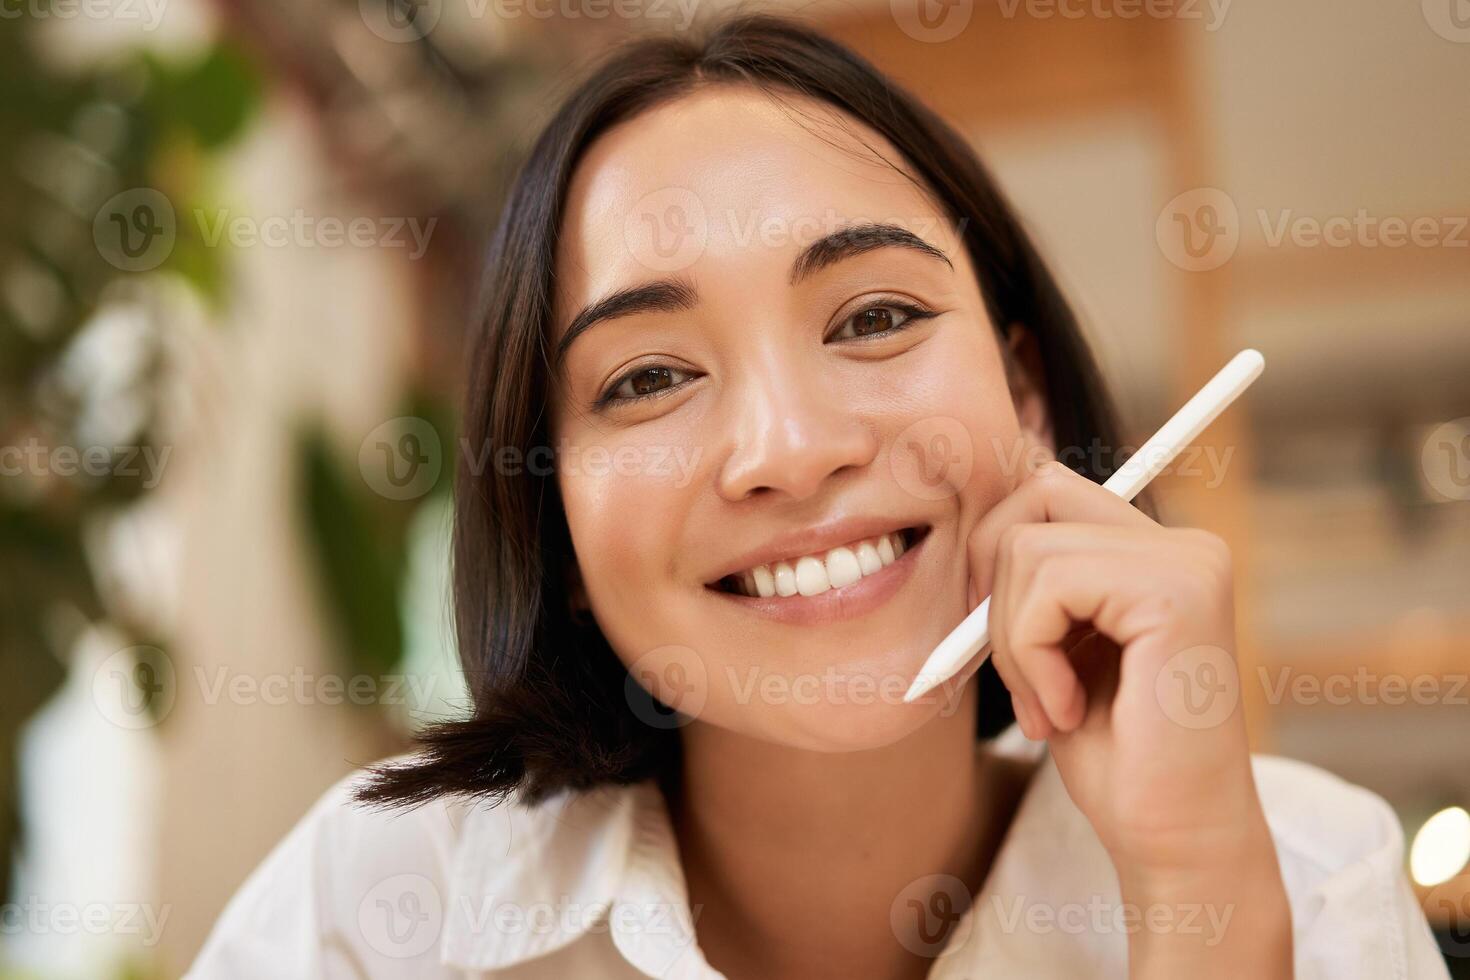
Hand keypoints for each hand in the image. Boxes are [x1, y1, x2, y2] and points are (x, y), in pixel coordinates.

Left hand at [966, 461, 1291, 976]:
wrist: (1171, 838)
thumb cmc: (1112, 754)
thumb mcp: (1056, 646)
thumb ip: (1034, 580)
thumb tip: (970, 515)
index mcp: (1160, 552)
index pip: (1043, 490)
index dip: (995, 553)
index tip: (995, 636)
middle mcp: (1185, 545)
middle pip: (1032, 497)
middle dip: (995, 587)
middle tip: (1020, 674)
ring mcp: (1188, 563)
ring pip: (1028, 548)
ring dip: (1011, 640)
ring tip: (1050, 705)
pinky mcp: (1177, 592)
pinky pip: (1048, 585)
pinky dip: (1030, 655)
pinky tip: (1067, 710)